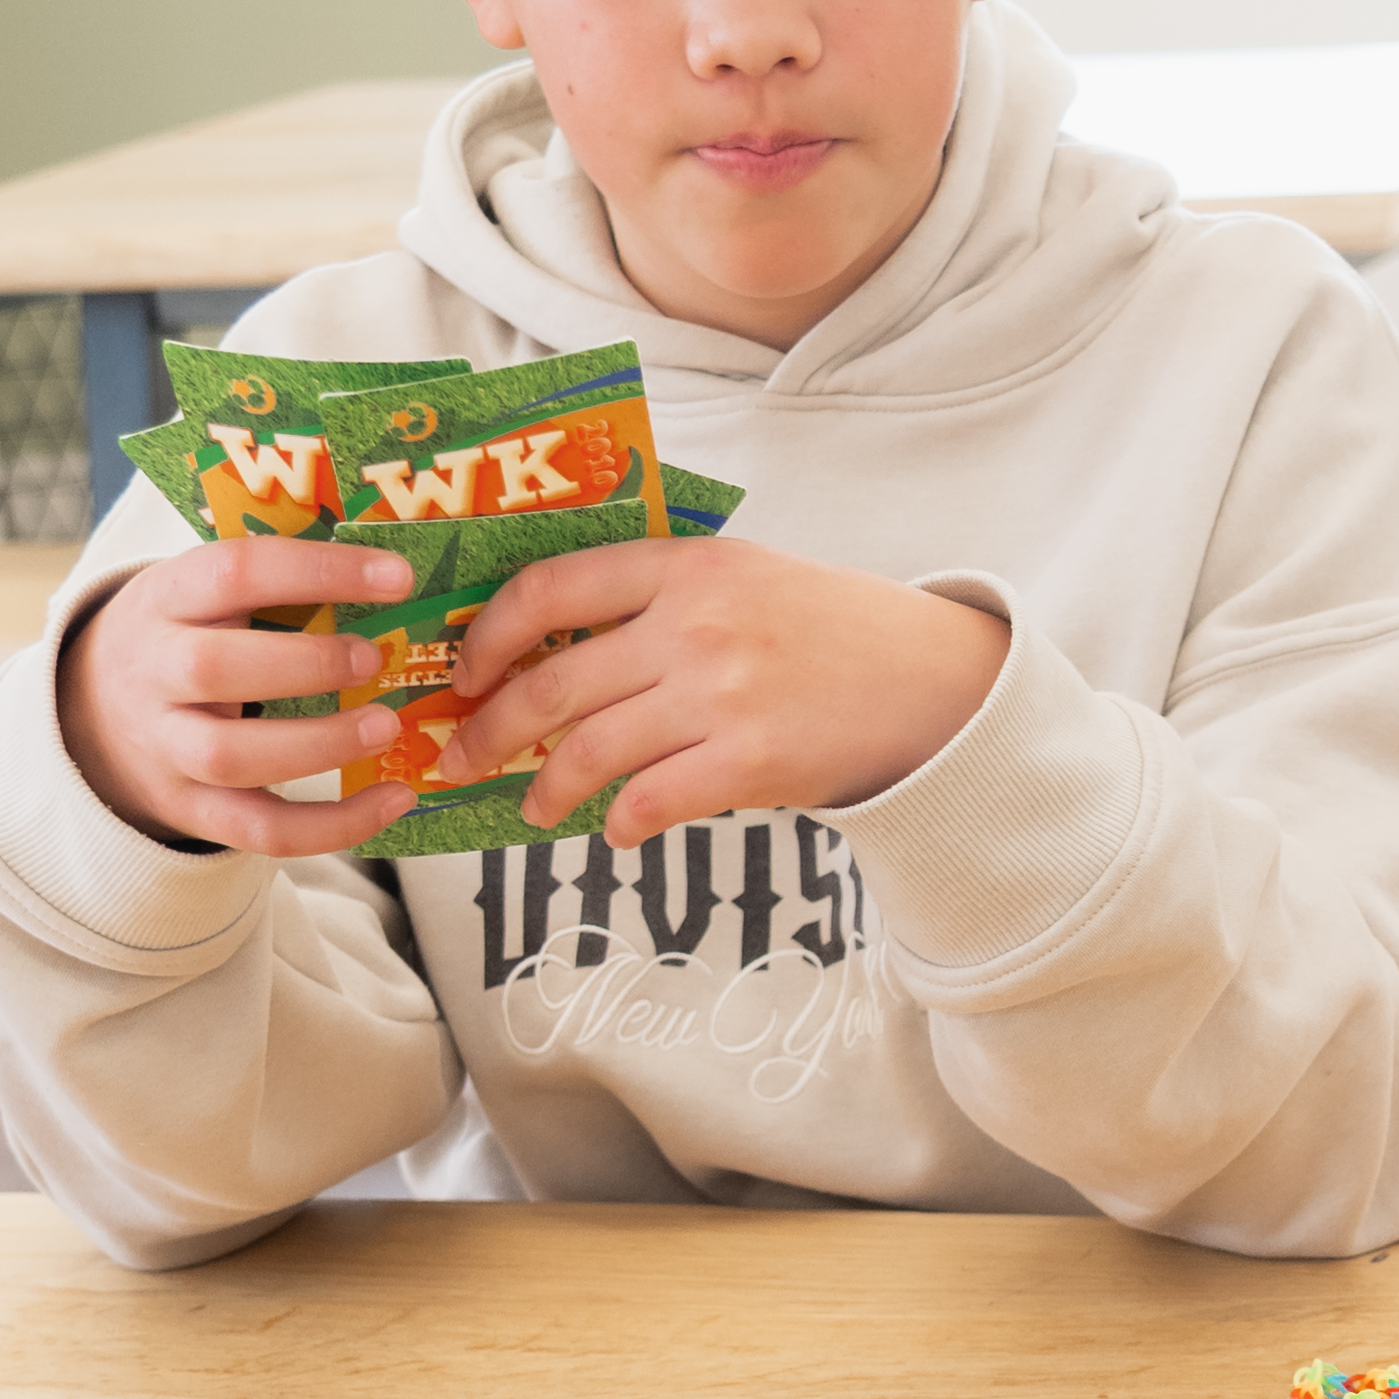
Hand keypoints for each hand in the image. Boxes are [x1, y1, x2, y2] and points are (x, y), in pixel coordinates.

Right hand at [57, 533, 438, 856]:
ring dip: (320, 745)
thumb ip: (274, 581)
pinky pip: (260, 830)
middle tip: (375, 659)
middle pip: (214, 669)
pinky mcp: (191, 810)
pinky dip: (332, 825)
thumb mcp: (202, 592)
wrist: (95, 714)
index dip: (318, 571)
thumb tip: (391, 572)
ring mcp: (167, 748)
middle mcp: (155, 672)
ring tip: (387, 726)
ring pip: (231, 757)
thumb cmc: (186, 636)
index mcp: (167, 599)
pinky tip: (393, 800)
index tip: (397, 578)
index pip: (235, 572)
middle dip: (307, 664)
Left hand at [433, 533, 1004, 847]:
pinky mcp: (750, 762)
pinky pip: (648, 803)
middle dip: (489, 730)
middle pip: (550, 682)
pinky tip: (618, 831)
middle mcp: (696, 625)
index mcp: (687, 566)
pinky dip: (618, 826)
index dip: (489, 635)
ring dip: (544, 791)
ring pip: (586, 752)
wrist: (935, 680)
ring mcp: (722, 695)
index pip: (550, 588)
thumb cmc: (831, 630)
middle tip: (464, 759)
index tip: (465, 672)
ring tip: (534, 809)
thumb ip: (658, 599)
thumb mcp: (745, 577)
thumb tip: (552, 648)